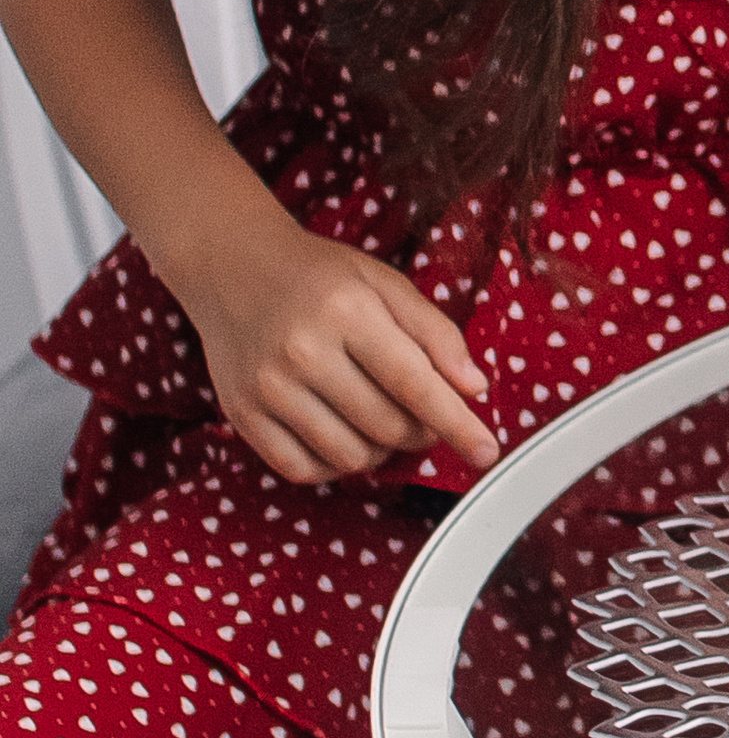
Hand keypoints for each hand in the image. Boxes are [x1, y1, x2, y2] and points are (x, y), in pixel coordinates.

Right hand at [183, 206, 499, 484]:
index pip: (414, 383)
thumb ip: (436, 333)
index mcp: (346, 310)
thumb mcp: (386, 283)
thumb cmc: (319, 276)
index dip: (456, 423)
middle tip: (423, 412)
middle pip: (387, 426)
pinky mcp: (242, 415)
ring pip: (349, 456)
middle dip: (421, 431)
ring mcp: (267, 388)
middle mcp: (302, 351)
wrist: (234, 267)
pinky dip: (335, 464)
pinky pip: (303, 470)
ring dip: (380, 450)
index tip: (485, 450)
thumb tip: (474, 388)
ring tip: (380, 417)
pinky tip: (343, 433)